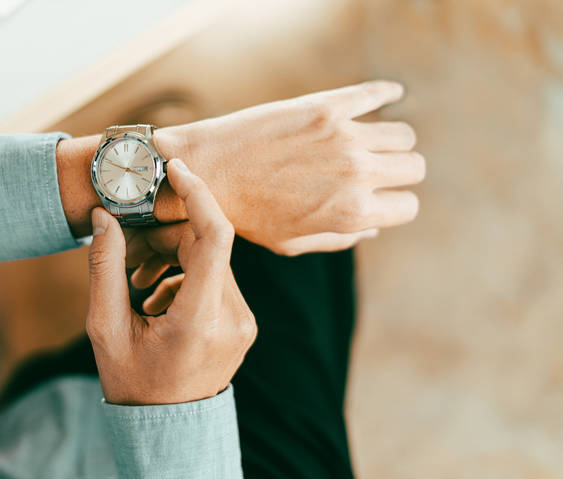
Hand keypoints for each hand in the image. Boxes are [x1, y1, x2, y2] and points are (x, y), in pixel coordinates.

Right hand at [85, 159, 256, 405]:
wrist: (167, 428)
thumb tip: (105, 217)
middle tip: (127, 250)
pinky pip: (217, 278)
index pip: (214, 238)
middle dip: (163, 235)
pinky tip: (157, 300)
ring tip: (137, 285)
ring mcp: (243, 321)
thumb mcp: (105, 329)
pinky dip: (185, 274)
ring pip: (211, 259)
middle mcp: (232, 319)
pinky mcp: (243, 321)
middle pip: (205, 245)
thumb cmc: (132, 383)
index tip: (175, 169)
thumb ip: (104, 268)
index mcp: (199, 321)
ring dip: (172, 256)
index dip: (197, 195)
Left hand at [155, 80, 424, 255]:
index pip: (408, 206)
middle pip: (413, 167)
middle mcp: (357, 174)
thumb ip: (339, 238)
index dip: (395, 204)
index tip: (380, 196)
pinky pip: (375, 93)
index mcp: (353, 214)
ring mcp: (344, 136)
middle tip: (378, 169)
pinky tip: (389, 95)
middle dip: (400, 172)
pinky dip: (387, 93)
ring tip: (371, 141)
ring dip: (391, 140)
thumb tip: (374, 225)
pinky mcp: (326, 106)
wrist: (207, 171)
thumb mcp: (292, 243)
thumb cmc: (245, 214)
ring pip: (402, 134)